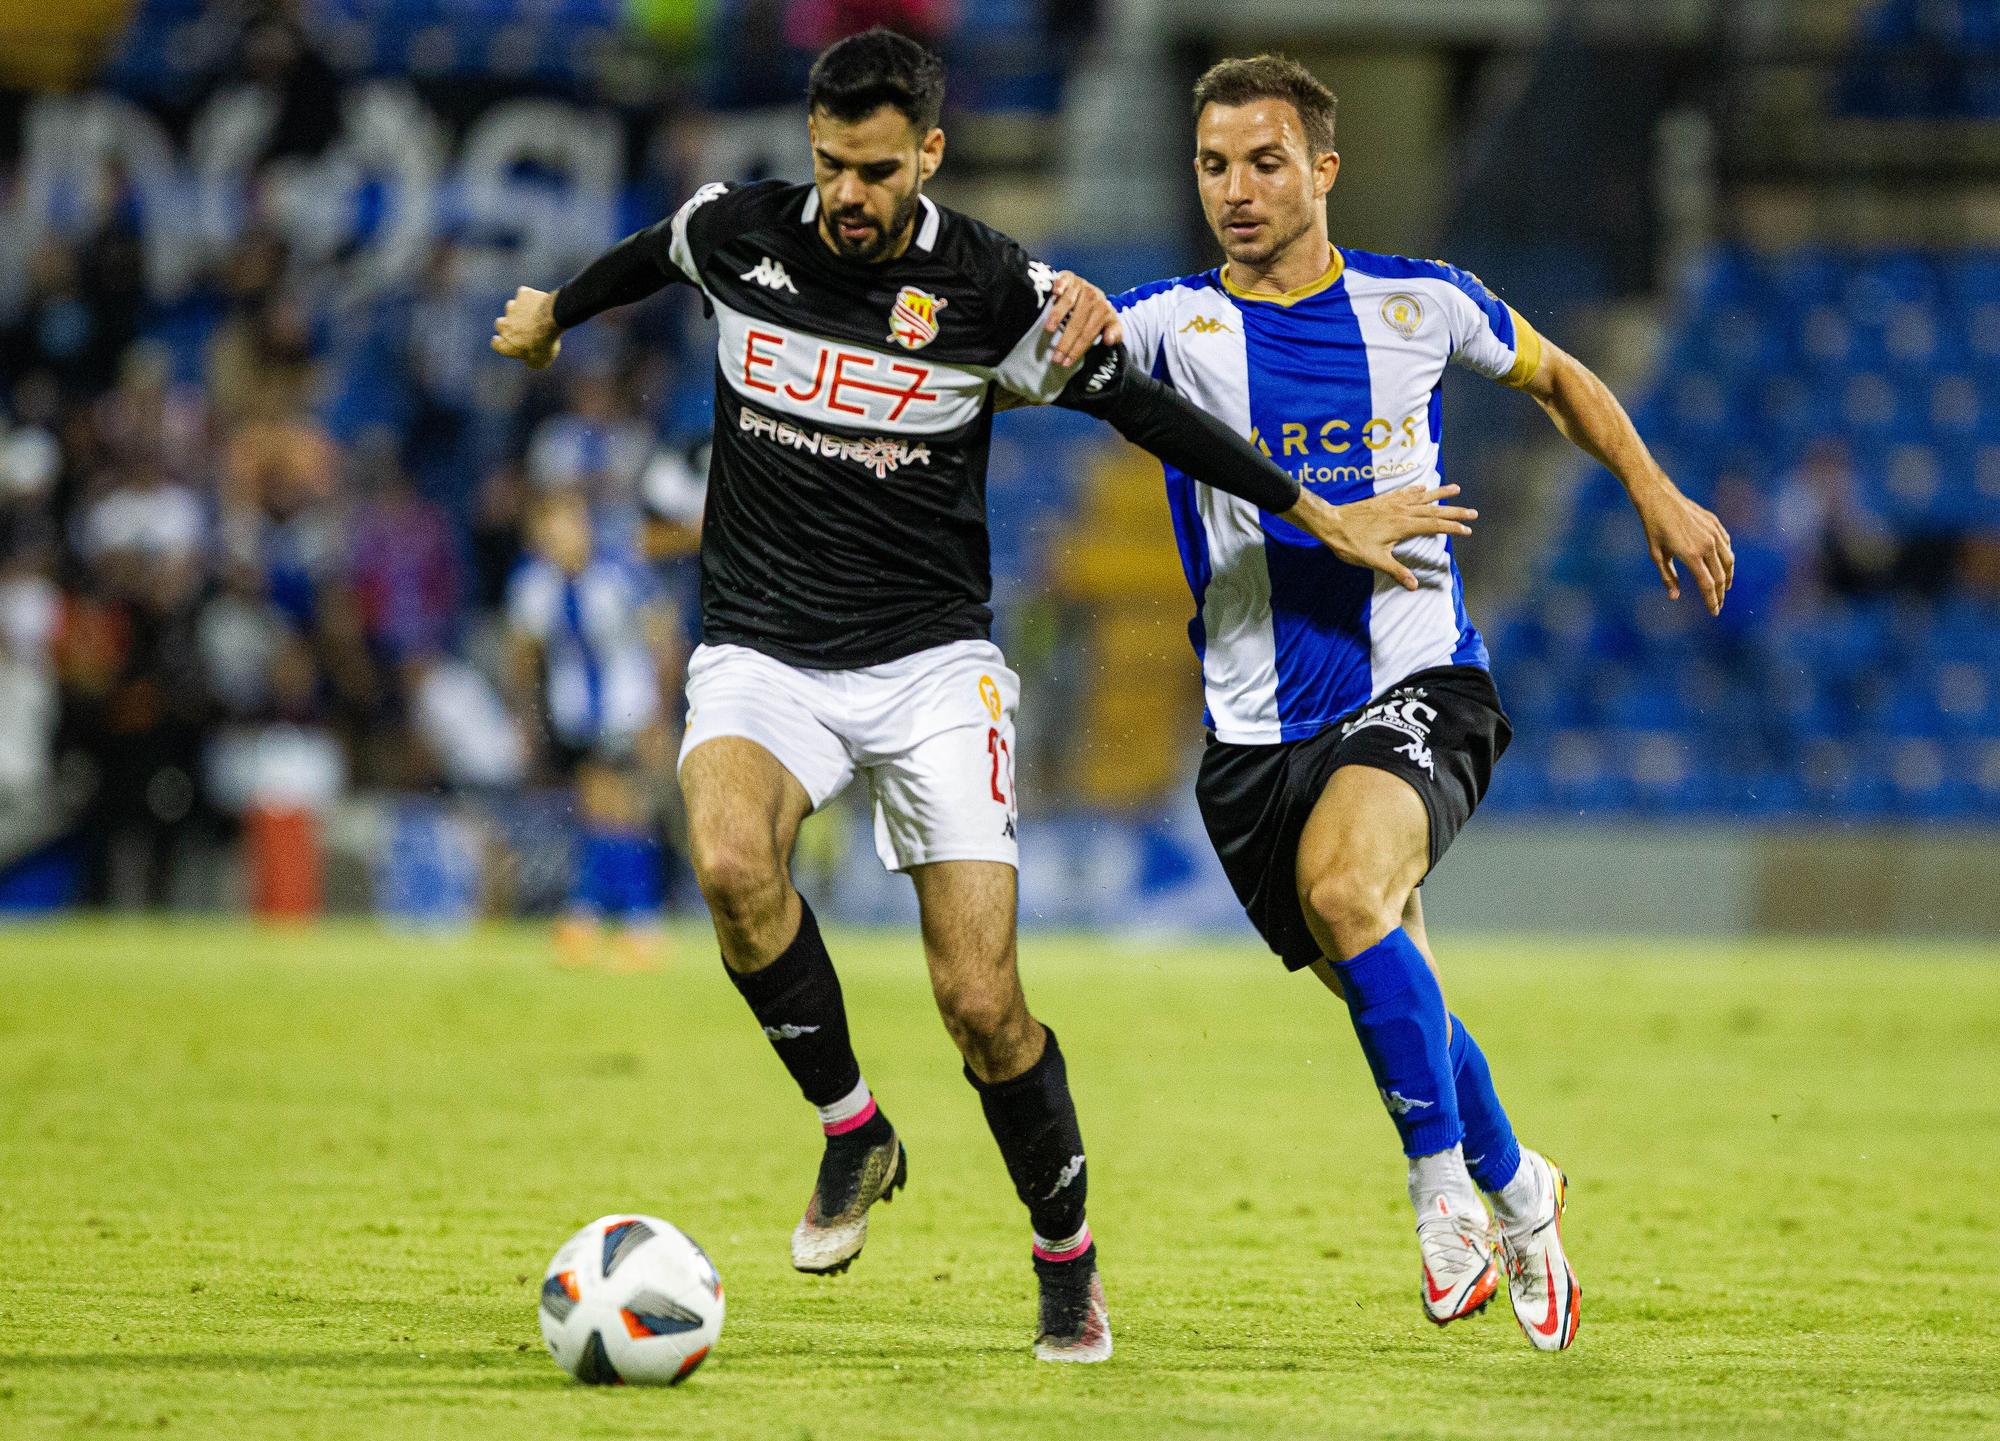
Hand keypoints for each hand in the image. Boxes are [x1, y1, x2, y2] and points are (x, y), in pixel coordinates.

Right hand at [491, 286, 561, 369]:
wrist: (550, 321)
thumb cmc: (545, 343)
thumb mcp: (540, 361)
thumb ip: (531, 362)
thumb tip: (530, 361)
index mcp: (506, 344)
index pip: (496, 344)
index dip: (501, 343)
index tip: (507, 343)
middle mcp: (504, 325)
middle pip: (500, 324)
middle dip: (509, 325)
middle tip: (523, 328)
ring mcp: (513, 308)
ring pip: (511, 307)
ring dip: (519, 310)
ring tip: (534, 314)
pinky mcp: (522, 295)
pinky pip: (524, 294)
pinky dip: (530, 297)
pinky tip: (540, 302)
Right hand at [1043, 271, 1122, 367]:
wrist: (1092, 292)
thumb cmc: (1098, 314)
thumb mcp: (1111, 324)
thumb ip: (1115, 333)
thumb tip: (1109, 340)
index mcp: (1104, 310)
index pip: (1088, 334)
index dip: (1077, 349)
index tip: (1066, 363)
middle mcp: (1093, 296)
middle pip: (1076, 323)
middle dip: (1065, 342)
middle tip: (1054, 358)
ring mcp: (1081, 285)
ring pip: (1068, 303)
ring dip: (1057, 316)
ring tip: (1048, 330)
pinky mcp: (1069, 277)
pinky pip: (1064, 280)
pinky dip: (1059, 286)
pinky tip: (1054, 293)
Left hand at [1285, 484, 1476, 590]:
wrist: (1331, 523)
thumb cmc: (1351, 544)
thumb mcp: (1375, 561)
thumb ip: (1396, 571)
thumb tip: (1413, 585)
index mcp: (1403, 525)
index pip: (1434, 526)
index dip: (1452, 528)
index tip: (1468, 530)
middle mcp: (1401, 511)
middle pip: (1434, 510)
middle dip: (1454, 512)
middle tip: (1473, 512)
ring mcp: (1392, 504)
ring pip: (1422, 497)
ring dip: (1439, 493)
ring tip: (1455, 488)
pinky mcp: (1383, 500)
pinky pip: (1404, 492)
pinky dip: (1416, 489)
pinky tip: (1422, 486)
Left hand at [1635, 483, 1733, 614]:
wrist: (1659, 498)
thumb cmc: (1654, 528)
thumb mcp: (1657, 555)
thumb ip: (1668, 577)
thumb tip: (1674, 596)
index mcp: (1692, 555)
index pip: (1708, 585)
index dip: (1712, 601)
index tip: (1714, 612)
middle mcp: (1707, 545)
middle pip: (1720, 576)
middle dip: (1720, 593)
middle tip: (1718, 604)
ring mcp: (1714, 533)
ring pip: (1729, 561)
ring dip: (1728, 577)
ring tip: (1724, 588)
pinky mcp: (1716, 524)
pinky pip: (1726, 545)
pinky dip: (1727, 558)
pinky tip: (1723, 565)